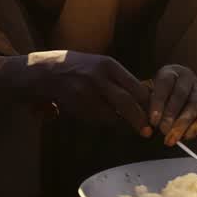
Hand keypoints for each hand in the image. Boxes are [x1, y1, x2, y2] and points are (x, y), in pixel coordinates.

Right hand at [27, 50, 151, 136]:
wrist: (42, 71)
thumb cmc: (76, 68)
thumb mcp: (99, 65)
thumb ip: (117, 79)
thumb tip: (142, 96)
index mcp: (108, 65)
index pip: (135, 86)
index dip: (147, 103)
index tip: (155, 113)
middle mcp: (98, 77)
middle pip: (126, 102)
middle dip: (139, 119)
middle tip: (147, 131)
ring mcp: (85, 92)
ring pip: (110, 114)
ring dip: (121, 124)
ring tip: (131, 129)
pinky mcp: (74, 105)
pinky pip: (95, 119)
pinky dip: (104, 122)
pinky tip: (109, 123)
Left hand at [147, 65, 196, 145]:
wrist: (168, 92)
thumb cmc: (152, 95)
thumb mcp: (144, 96)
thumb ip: (143, 109)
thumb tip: (147, 129)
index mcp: (169, 72)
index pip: (164, 84)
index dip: (159, 102)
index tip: (153, 120)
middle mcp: (187, 78)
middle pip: (181, 94)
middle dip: (172, 114)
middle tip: (164, 130)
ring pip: (194, 105)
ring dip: (184, 123)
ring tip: (174, 137)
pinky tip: (187, 136)